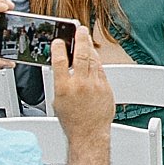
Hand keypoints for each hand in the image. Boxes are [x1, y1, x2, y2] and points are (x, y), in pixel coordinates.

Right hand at [51, 23, 114, 137]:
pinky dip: (96, 62)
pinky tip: (94, 58)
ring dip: (89, 48)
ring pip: (93, 60)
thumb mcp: (58, 101)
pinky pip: (101, 70)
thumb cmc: (72, 121)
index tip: (58, 40)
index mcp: (64, 88)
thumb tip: (62, 68)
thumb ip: (60, 82)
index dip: (58, 47)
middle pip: (81, 54)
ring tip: (86, 40)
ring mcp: (94, 85)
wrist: (89, 135)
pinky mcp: (106, 88)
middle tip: (79, 29)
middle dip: (80, 39)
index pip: (59, 61)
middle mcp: (80, 84)